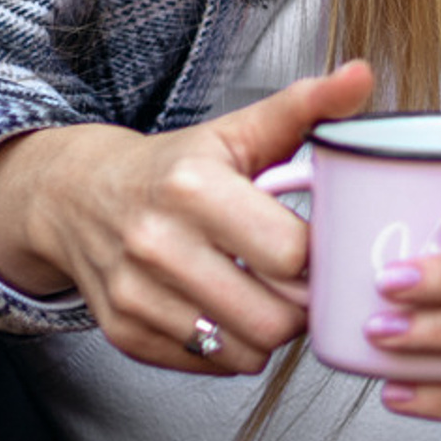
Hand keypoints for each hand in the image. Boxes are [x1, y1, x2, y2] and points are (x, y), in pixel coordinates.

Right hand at [0, 62, 375, 374]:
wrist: (79, 196)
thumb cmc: (176, 165)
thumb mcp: (239, 129)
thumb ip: (307, 106)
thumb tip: (361, 75)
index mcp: (194, 188)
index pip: (291, 254)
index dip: (321, 255)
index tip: (323, 242)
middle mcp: (158, 245)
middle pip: (273, 316)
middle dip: (303, 304)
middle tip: (304, 280)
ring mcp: (136, 295)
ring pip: (244, 351)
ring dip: (271, 330)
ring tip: (271, 295)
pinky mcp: (124, 333)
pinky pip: (209, 365)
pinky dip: (231, 347)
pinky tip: (231, 310)